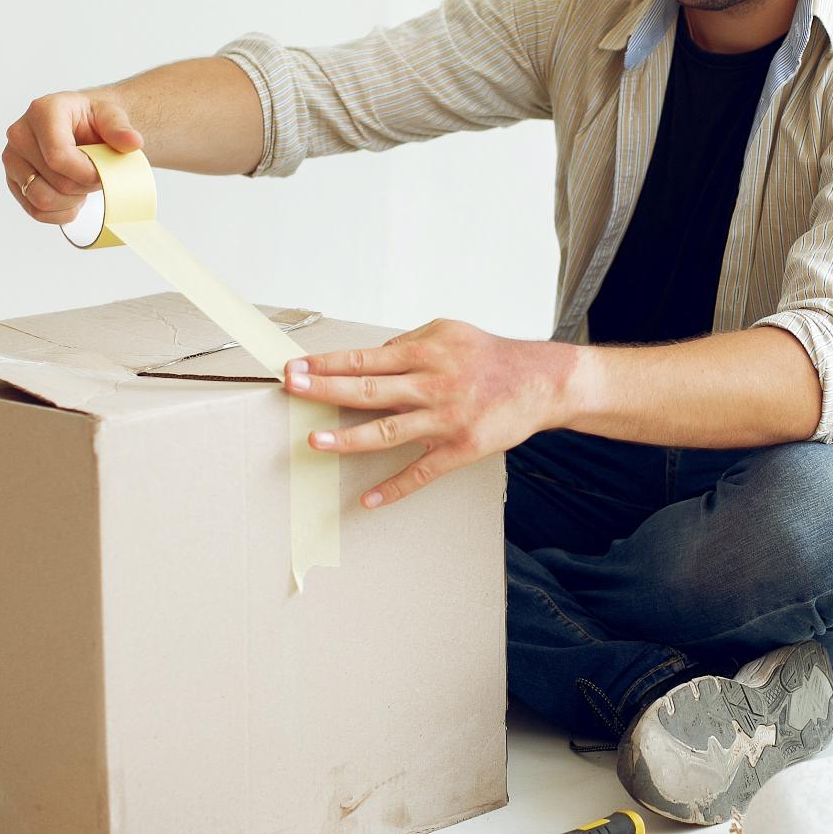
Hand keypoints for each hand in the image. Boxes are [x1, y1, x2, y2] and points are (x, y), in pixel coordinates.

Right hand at [2, 90, 143, 222]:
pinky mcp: (13, 180)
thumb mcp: (111, 116)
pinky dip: (59, 213)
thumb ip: (120, 129)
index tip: (102, 172)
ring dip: (70, 201)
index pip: (58, 156)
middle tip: (96, 176)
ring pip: (41, 200)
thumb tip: (133, 142)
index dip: (86, 173)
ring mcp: (12, 159)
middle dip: (83, 186)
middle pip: (56, 182)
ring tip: (82, 186)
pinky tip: (72, 199)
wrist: (80, 127)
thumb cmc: (92, 121)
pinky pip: (35, 211)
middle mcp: (19, 134)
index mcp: (43, 112)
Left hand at [283, 318, 579, 508]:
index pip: (365, 359)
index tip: (297, 367)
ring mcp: (446, 419)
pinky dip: (395, 487)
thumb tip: (368, 360)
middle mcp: (433, 384)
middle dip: (326, 389)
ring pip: (389, 431)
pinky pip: (423, 472)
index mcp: (426, 353)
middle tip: (292, 389)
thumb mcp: (447, 333)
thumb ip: (407, 345)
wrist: (540, 381)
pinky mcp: (461, 448)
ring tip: (316, 440)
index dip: (328, 363)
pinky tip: (369, 500)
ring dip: (349, 438)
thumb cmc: (489, 356)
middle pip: (369, 389)